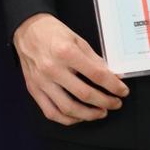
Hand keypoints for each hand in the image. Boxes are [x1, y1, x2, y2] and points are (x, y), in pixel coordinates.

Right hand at [13, 13, 128, 126]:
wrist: (27, 30)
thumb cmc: (53, 33)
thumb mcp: (78, 40)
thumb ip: (95, 60)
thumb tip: (112, 77)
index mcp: (66, 53)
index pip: (96, 75)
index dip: (114, 86)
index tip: (123, 91)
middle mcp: (53, 69)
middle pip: (84, 94)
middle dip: (105, 102)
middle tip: (115, 103)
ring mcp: (42, 82)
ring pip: (68, 108)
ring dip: (88, 115)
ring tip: (100, 112)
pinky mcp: (34, 89)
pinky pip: (51, 112)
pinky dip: (67, 119)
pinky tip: (79, 117)